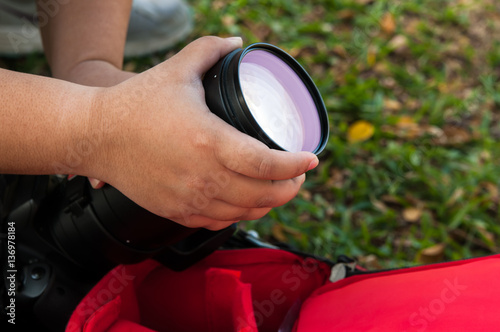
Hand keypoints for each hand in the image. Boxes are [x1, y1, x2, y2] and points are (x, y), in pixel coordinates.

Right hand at [81, 36, 318, 230]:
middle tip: (298, 175)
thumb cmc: (135, 105)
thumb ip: (209, 51)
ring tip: (277, 189)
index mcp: (209, 142)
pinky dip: (240, 214)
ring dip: (269, 203)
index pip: (267, 164)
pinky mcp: (177, 212)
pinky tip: (245, 203)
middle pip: (264, 196)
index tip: (311, 159)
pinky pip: (220, 222)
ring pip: (245, 213)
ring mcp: (190, 199)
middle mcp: (203, 177)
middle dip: (290, 188)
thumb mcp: (177, 71)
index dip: (296, 165)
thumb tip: (235, 43)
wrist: (96, 136)